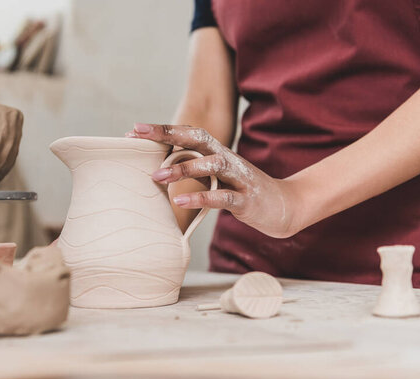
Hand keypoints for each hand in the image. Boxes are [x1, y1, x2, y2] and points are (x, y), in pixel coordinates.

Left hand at [126, 123, 298, 237]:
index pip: (188, 134)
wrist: (285, 207)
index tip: (134, 130)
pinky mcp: (246, 200)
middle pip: (197, 138)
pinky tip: (179, 200)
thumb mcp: (215, 179)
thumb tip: (158, 169)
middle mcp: (227, 159)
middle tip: (138, 135)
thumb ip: (193, 170)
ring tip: (156, 176)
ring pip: (210, 165)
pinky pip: (222, 197)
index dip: (162, 130)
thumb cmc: (242, 192)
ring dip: (182, 169)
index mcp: (217, 152)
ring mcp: (238, 178)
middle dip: (168, 134)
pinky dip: (200, 197)